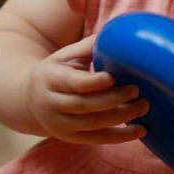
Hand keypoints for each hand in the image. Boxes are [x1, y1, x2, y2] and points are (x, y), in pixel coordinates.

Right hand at [24, 34, 149, 143]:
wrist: (29, 101)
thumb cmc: (56, 72)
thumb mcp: (65, 56)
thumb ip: (89, 46)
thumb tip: (117, 33)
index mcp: (50, 79)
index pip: (73, 84)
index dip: (93, 82)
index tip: (113, 77)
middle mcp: (52, 104)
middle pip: (85, 105)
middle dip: (113, 99)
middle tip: (137, 90)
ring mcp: (61, 124)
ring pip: (93, 124)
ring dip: (121, 117)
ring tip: (143, 106)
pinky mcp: (71, 138)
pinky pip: (97, 139)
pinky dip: (120, 136)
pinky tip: (140, 130)